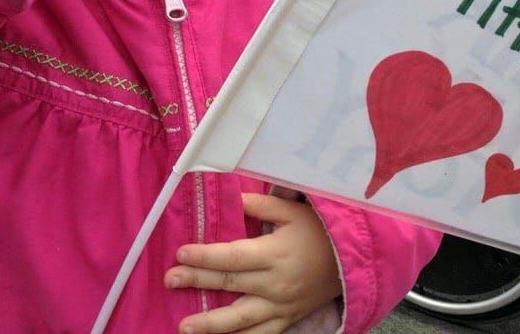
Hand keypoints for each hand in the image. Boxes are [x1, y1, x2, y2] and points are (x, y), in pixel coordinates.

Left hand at [165, 193, 341, 333]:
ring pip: (241, 320)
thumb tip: (233, 199)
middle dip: (197, 281)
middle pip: (230, 284)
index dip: (206, 256)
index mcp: (275, 254)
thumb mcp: (294, 211)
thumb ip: (261, 206)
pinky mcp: (286, 320)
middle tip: (169, 280)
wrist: (350, 262)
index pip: (233, 257)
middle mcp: (275, 284)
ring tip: (184, 327)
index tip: (181, 253)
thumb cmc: (319, 232)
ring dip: (211, 324)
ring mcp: (281, 307)